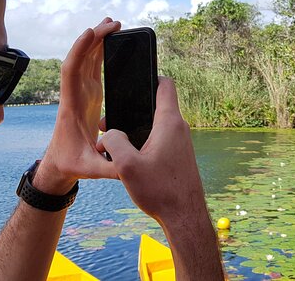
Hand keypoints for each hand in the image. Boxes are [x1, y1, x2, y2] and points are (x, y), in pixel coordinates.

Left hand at [34, 18, 120, 193]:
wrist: (60, 163)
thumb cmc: (73, 164)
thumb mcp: (92, 169)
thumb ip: (110, 168)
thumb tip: (129, 165)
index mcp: (72, 105)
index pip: (72, 70)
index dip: (80, 50)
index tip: (91, 33)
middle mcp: (75, 93)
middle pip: (81, 58)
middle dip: (95, 38)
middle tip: (112, 23)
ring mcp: (81, 92)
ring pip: (87, 59)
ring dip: (98, 40)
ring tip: (114, 24)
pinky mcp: (89, 93)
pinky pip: (93, 66)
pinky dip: (100, 51)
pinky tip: (111, 40)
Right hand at [98, 77, 207, 223]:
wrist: (184, 216)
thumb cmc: (160, 191)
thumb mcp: (127, 166)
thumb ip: (114, 142)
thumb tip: (109, 134)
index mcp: (169, 122)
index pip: (166, 85)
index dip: (150, 77)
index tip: (133, 81)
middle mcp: (178, 128)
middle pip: (155, 106)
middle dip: (132, 110)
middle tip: (110, 124)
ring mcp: (181, 142)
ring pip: (156, 124)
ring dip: (136, 129)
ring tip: (115, 144)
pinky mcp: (179, 155)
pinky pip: (160, 139)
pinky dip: (144, 142)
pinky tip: (129, 158)